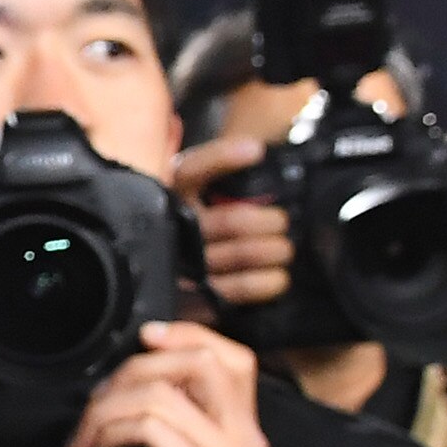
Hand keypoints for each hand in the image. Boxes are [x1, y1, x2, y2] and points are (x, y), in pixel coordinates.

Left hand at [68, 320, 269, 446]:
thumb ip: (174, 440)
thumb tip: (132, 404)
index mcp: (245, 436)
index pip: (233, 358)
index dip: (187, 335)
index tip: (143, 339)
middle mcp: (245, 439)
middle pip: (201, 359)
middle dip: (133, 369)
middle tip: (94, 405)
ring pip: (162, 391)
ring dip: (106, 409)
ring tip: (85, 442)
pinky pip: (149, 427)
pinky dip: (111, 432)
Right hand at [172, 131, 292, 313]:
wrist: (161, 287)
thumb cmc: (193, 228)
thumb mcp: (195, 193)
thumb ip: (215, 173)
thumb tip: (257, 148)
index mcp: (170, 195)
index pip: (193, 170)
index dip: (223, 158)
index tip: (257, 150)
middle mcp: (172, 228)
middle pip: (231, 221)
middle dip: (269, 222)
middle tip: (283, 223)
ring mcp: (182, 266)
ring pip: (239, 254)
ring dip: (273, 251)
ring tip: (285, 249)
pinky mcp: (191, 298)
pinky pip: (232, 291)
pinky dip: (262, 284)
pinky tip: (278, 278)